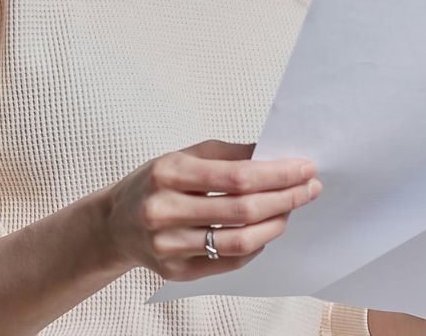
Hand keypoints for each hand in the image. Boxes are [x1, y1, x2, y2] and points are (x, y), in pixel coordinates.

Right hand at [103, 139, 321, 280]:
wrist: (115, 223)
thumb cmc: (156, 183)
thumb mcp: (184, 156)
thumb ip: (229, 154)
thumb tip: (274, 154)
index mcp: (169, 173)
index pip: (237, 176)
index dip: (277, 174)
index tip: (304, 168)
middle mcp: (165, 211)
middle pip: (243, 210)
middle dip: (285, 198)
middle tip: (310, 188)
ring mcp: (169, 246)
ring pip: (239, 241)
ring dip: (275, 224)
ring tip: (290, 210)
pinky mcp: (176, 271)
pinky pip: (229, 262)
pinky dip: (255, 246)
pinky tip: (266, 230)